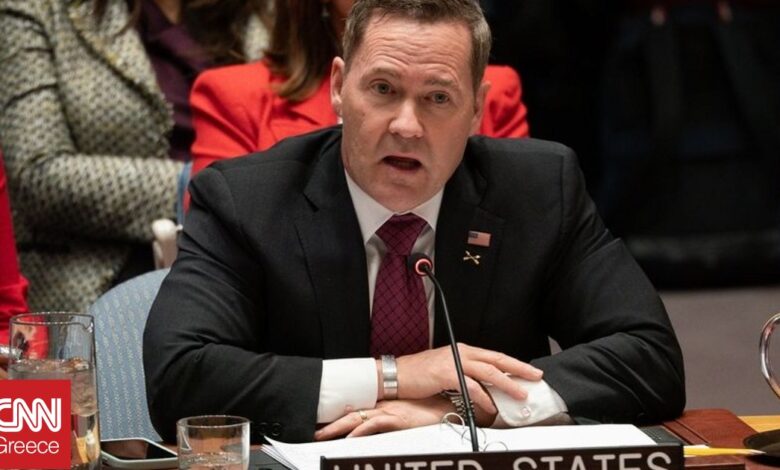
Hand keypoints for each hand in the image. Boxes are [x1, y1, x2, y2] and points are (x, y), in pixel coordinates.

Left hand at [314, 396, 450, 440]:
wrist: (452, 405)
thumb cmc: (436, 411)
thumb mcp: (412, 418)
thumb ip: (399, 423)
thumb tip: (389, 431)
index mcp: (386, 406)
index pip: (358, 412)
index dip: (340, 418)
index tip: (323, 425)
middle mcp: (384, 407)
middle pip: (351, 414)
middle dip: (331, 425)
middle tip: (314, 432)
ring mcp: (389, 412)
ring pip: (356, 419)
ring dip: (338, 429)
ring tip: (321, 436)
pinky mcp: (397, 419)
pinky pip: (373, 425)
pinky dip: (359, 433)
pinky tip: (348, 440)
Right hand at [396, 343, 542, 413]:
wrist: (396, 374)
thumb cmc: (419, 375)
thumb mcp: (446, 371)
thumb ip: (465, 376)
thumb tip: (484, 389)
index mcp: (463, 351)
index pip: (493, 356)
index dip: (513, 363)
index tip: (528, 371)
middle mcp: (461, 353)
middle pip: (496, 360)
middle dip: (518, 368)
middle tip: (535, 376)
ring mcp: (454, 362)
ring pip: (488, 372)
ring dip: (506, 384)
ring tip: (519, 394)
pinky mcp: (446, 373)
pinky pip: (470, 385)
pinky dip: (483, 396)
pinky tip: (491, 404)